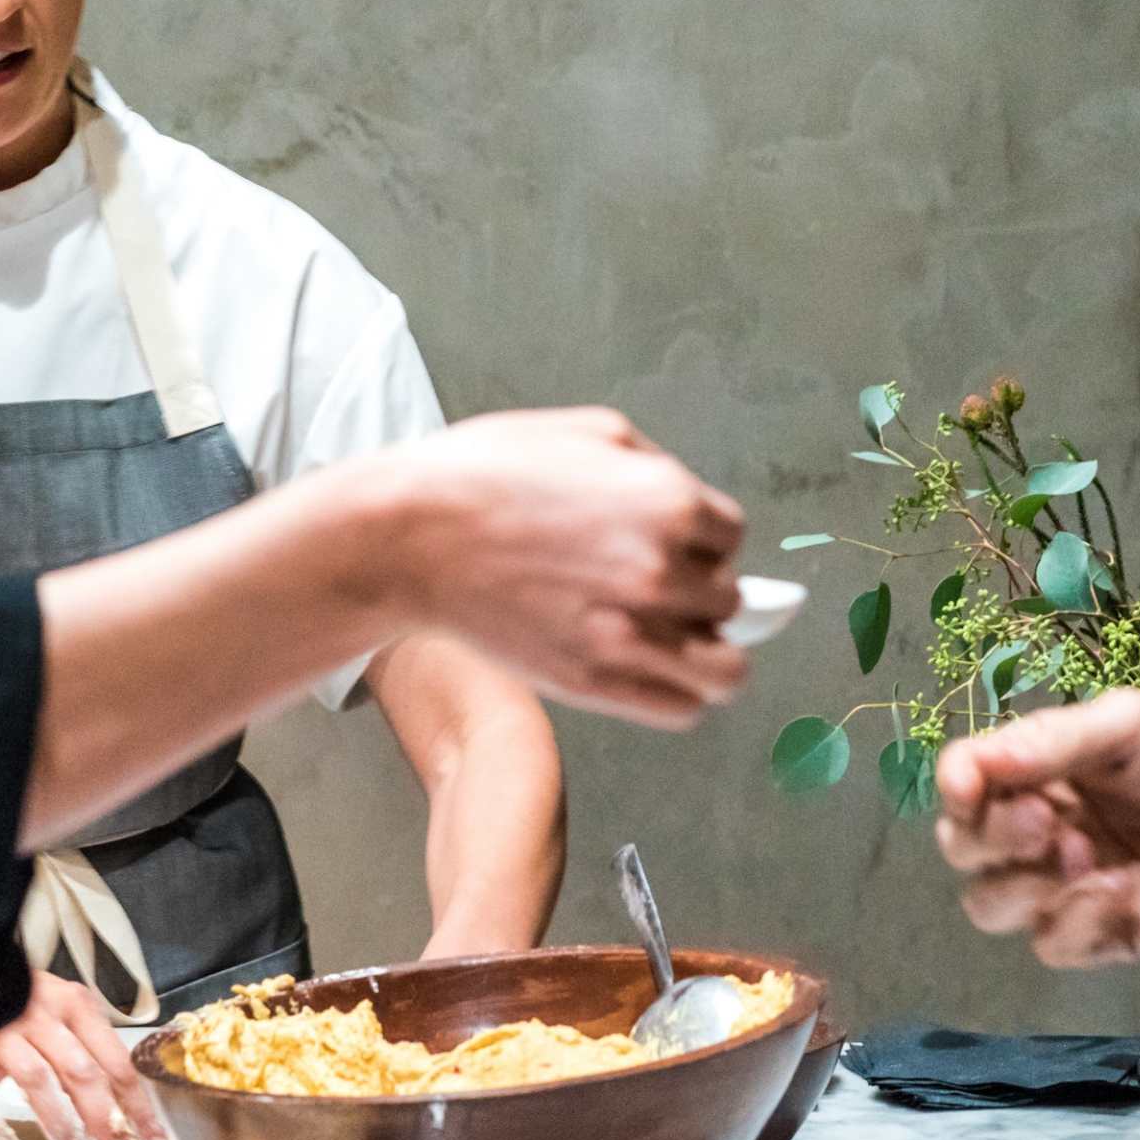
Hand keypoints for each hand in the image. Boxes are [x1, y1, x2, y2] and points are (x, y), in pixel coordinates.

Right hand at [0, 974, 168, 1139]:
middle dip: (103, 1120)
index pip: (116, 1061)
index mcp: (73, 1006)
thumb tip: (122, 1106)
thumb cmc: (15, 1001)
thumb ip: (87, 1049)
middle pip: (82, 1072)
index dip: (137, 1107)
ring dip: (59, 1124)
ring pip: (38, 1082)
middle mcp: (40, 1017)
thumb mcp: (61, 1010)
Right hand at [373, 409, 747, 727]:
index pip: (732, 534)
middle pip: (727, 598)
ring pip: (727, 670)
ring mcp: (632, 635)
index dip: (700, 535)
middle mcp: (662, 572)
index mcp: (669, 503)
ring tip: (674, 640)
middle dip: (696, 588)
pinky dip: (677, 694)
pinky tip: (649, 670)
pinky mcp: (596, 683)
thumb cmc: (482, 477)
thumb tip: (688, 504)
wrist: (408, 538)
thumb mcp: (584, 431)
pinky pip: (682, 708)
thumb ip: (652, 465)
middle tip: (651, 583)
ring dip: (708, 653)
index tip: (667, 540)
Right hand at [932, 692, 1139, 967]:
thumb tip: (977, 763)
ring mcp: (1063, 885)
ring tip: (1086, 856)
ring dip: (1027, 885)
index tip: (968, 788)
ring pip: (991, 906)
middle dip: (992, 838)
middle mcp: (1035, 828)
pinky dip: (1076, 922)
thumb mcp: (1127, 723)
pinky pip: (1053, 945)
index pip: (962, 782)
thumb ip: (1053, 741)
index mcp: (1032, 770)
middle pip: (964, 852)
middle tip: (1047, 820)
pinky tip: (1122, 893)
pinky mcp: (1102, 932)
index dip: (954, 787)